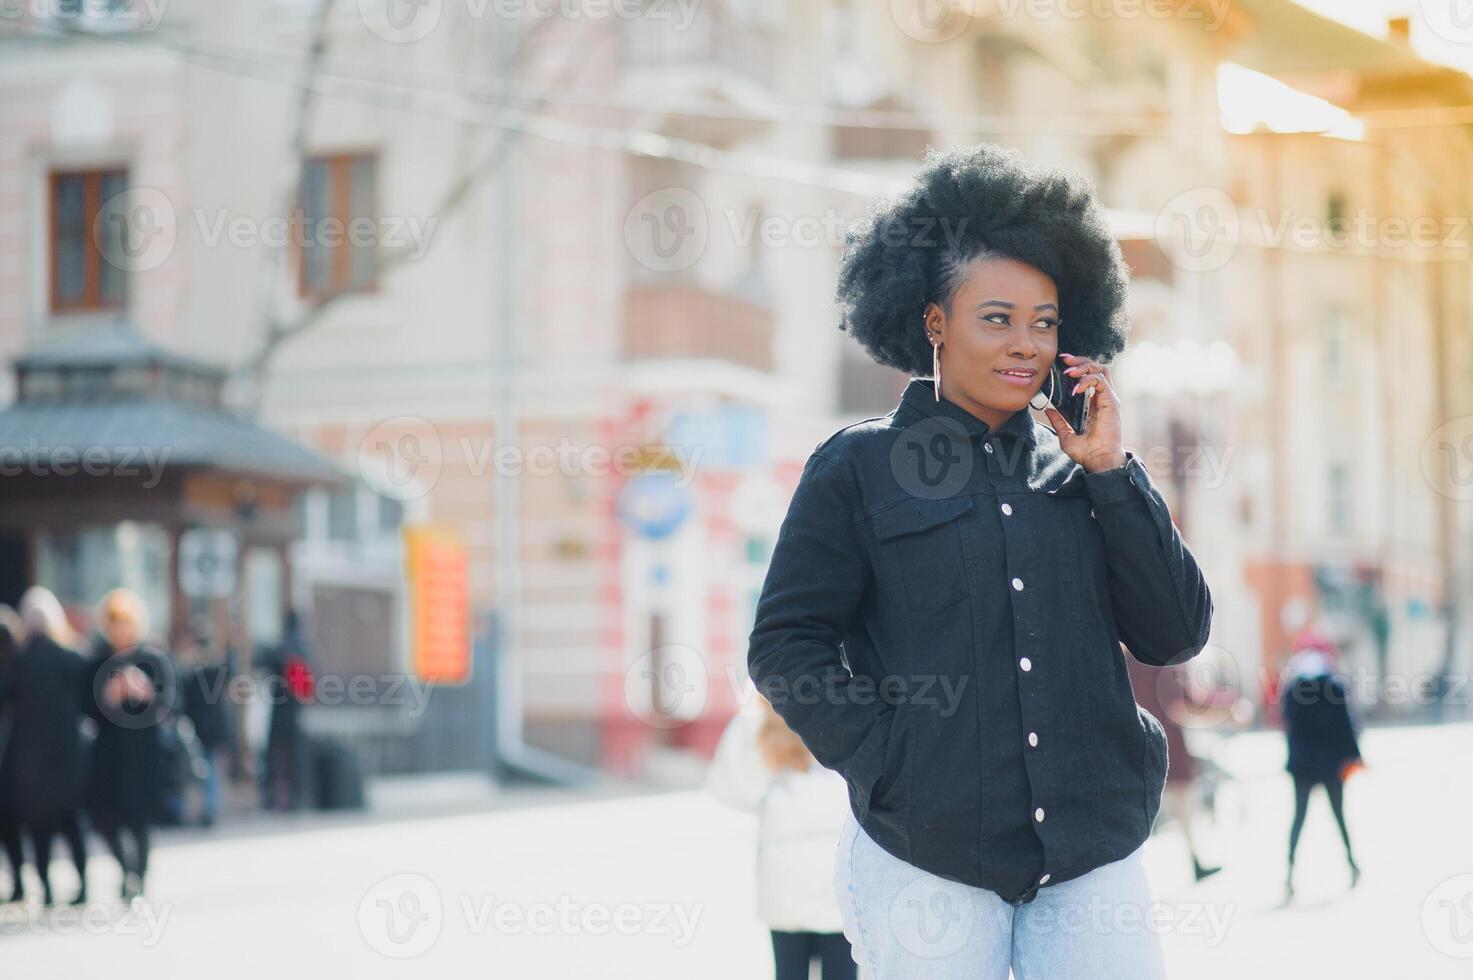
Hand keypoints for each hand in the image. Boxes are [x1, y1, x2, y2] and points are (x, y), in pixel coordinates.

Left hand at [1041, 352, 1125, 472]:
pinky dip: (1087, 380)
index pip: (1089, 376)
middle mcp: (1103, 398)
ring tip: (1070, 372)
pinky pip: (1101, 381)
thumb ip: (1059, 421)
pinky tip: (1075, 388)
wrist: (1098, 461)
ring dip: (1084, 366)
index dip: (1077, 367)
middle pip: (1096, 367)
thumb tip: (1049, 410)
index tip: (1062, 363)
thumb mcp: (1066, 435)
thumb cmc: (1087, 452)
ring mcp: (1108, 399)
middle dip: (1080, 360)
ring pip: (1101, 369)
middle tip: (1064, 360)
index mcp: (1094, 404)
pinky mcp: (1111, 402)